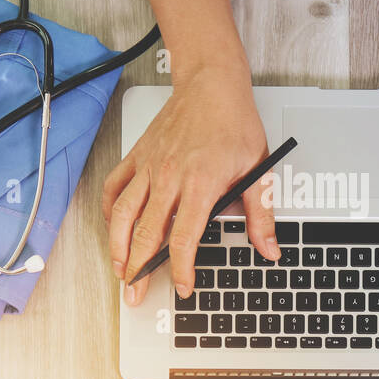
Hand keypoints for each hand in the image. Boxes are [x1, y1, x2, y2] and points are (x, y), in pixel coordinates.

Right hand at [103, 64, 277, 305]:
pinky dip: (108, 211)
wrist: (211, 84)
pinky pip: (113, 187)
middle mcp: (169, 177)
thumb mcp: (259, 168)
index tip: (182, 288)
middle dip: (138, 270)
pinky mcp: (137, 155)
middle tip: (135, 295)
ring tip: (119, 270)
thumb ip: (261, 214)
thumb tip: (270, 248)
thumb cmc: (234, 122)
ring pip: (121, 214)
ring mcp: (149, 166)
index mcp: (200, 183)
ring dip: (116, 246)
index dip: (180, 269)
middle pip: (145, 233)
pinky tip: (111, 228)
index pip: (183, 237)